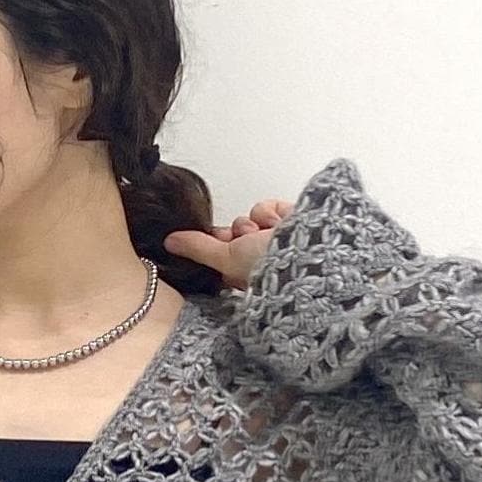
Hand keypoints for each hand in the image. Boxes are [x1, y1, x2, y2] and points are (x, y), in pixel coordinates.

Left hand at [164, 199, 294, 290]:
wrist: (312, 254)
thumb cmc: (271, 267)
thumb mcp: (227, 258)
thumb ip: (198, 248)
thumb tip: (169, 242)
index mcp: (246, 274)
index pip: (223, 250)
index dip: (221, 241)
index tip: (223, 240)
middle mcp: (262, 259)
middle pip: (237, 232)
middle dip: (241, 232)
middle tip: (248, 239)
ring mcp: (279, 240)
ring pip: (251, 216)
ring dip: (257, 221)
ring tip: (271, 234)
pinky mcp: (293, 222)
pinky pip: (270, 206)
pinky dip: (275, 211)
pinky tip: (285, 223)